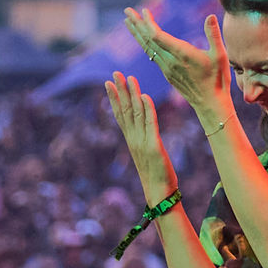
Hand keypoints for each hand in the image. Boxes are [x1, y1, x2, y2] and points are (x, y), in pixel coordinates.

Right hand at [104, 72, 177, 200]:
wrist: (158, 194)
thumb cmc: (156, 176)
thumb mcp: (147, 154)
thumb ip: (143, 139)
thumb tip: (143, 130)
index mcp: (131, 140)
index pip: (120, 115)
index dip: (114, 98)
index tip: (108, 83)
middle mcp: (133, 139)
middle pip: (125, 111)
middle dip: (120, 90)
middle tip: (115, 73)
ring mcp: (142, 142)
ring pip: (135, 114)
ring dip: (132, 94)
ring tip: (130, 78)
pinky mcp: (153, 146)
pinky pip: (150, 124)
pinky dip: (148, 110)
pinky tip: (145, 96)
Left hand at [123, 7, 233, 121]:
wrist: (210, 103)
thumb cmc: (218, 79)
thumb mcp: (220, 56)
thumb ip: (214, 35)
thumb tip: (211, 16)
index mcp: (181, 54)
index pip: (157, 36)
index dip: (148, 23)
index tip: (143, 10)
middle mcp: (170, 61)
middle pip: (148, 40)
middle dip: (137, 24)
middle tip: (127, 10)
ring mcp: (167, 68)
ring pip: (148, 48)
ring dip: (138, 33)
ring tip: (128, 21)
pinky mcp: (167, 73)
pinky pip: (152, 55)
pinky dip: (145, 43)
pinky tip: (142, 38)